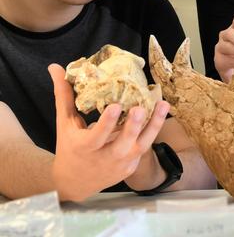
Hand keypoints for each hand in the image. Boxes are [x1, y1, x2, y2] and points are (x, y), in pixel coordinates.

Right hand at [48, 64, 169, 200]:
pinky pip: (144, 147)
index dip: (107, 123)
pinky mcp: (132, 166)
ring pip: (141, 146)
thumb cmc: (70, 147)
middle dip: (133, 128)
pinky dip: (152, 131)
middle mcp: (104, 158)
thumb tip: (55, 67)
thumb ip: (64, 96)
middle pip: (122, 144)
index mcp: (85, 147)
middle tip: (140, 108)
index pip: (97, 136)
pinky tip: (161, 113)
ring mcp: (121, 163)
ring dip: (154, 126)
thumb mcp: (65, 124)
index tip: (116, 106)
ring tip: (163, 105)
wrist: (75, 183)